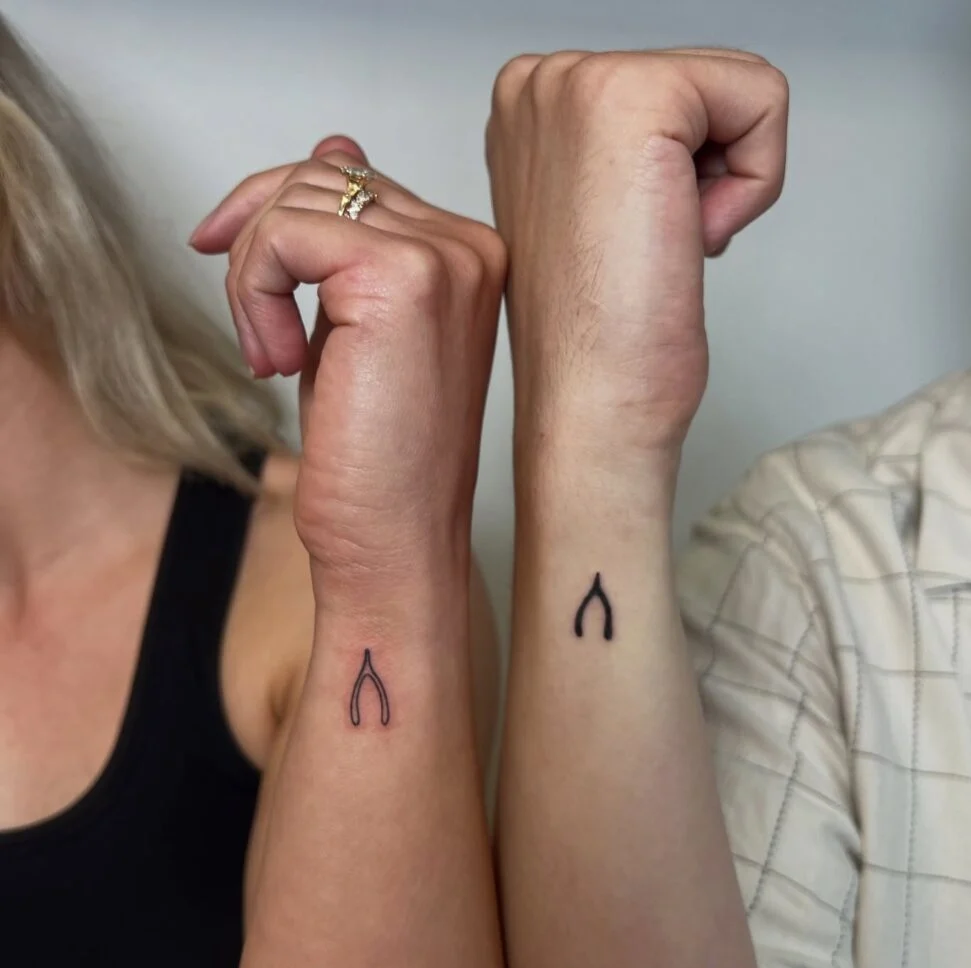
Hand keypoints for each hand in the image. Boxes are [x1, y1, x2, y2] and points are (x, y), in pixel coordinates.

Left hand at [190, 138, 506, 592]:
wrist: (398, 542)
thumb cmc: (379, 460)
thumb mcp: (354, 326)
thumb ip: (349, 237)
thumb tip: (334, 146)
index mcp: (469, 258)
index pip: (359, 180)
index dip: (276, 211)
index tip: (224, 252)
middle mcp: (471, 248)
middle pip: (324, 174)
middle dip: (256, 240)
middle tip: (254, 329)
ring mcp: (445, 258)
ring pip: (300, 197)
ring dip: (254, 276)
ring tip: (273, 356)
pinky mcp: (403, 278)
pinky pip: (287, 232)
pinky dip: (255, 293)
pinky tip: (279, 361)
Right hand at [487, 49, 787, 473]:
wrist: (588, 404)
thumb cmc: (594, 341)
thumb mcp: (592, 216)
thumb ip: (618, 155)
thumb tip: (681, 140)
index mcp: (525, 112)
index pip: (670, 94)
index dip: (680, 177)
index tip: (626, 241)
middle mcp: (538, 84)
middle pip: (705, 83)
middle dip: (704, 175)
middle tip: (644, 248)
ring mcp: (574, 83)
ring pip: (737, 89)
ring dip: (725, 184)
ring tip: (657, 245)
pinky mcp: (631, 99)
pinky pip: (760, 99)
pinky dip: (752, 183)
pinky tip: (686, 238)